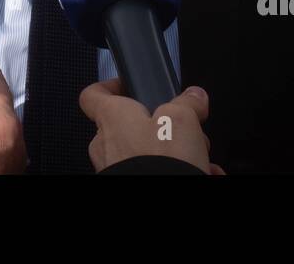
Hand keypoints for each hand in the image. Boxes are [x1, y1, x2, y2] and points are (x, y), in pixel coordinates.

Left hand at [79, 78, 223, 173]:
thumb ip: (187, 102)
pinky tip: (200, 173)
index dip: (109, 87)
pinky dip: (174, 171)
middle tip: (184, 131)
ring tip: (200, 159)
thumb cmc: (160, 163)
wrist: (157, 207)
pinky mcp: (128, 183)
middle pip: (129, 126)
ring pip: (146, 153)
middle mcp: (107, 145)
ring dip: (173, 154)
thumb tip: (194, 97)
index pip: (93, 95)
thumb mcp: (182, 119)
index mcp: (112, 118)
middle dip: (160, 128)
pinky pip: (150, 172)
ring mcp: (115, 169)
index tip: (126, 85)